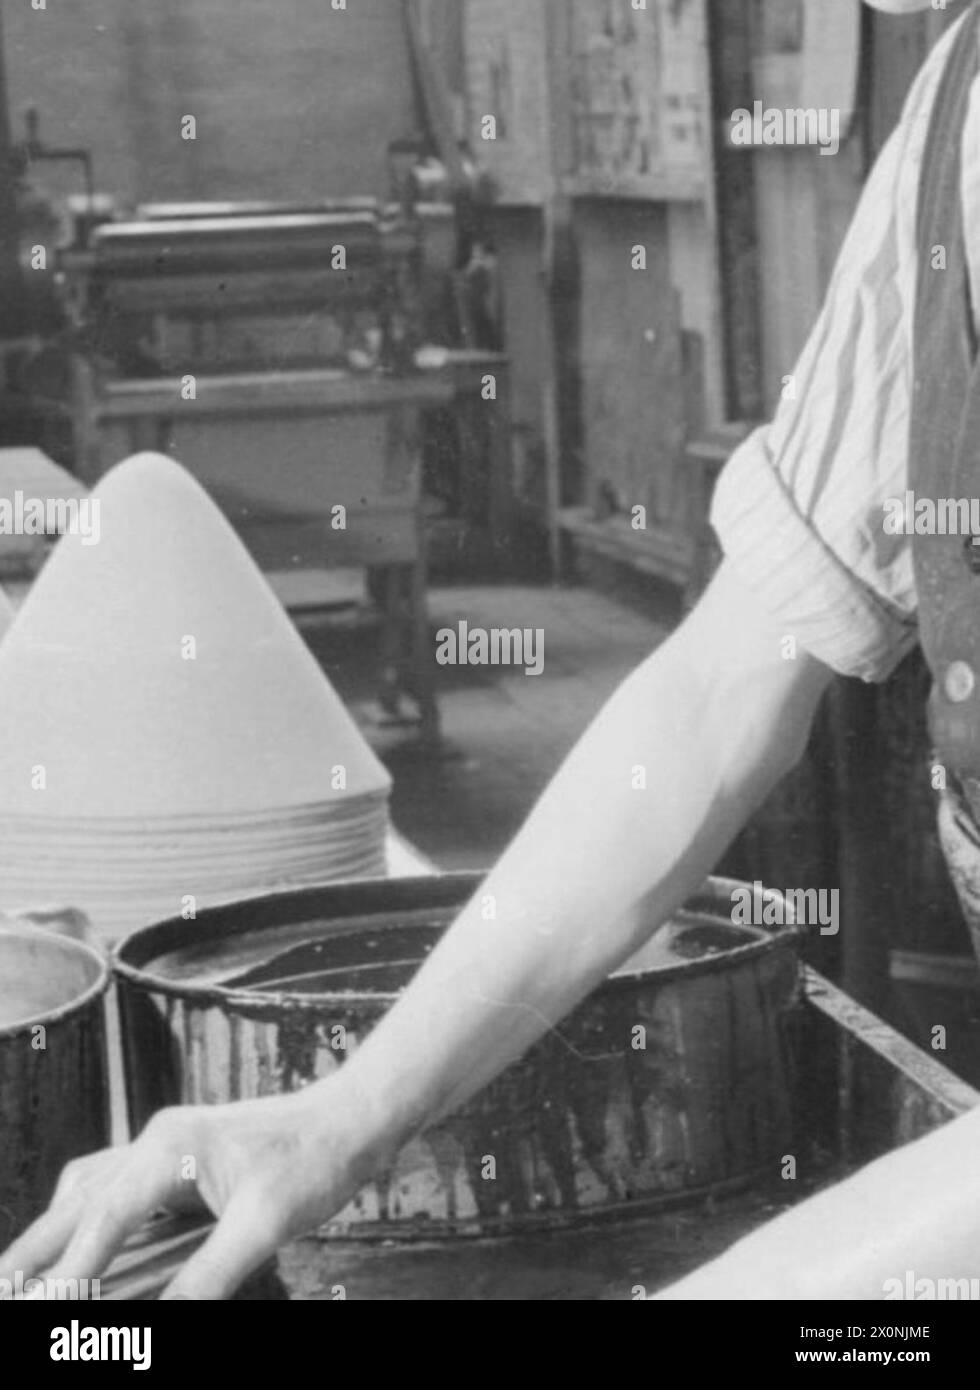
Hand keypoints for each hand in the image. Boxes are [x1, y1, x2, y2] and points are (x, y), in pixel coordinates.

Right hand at [0, 1082, 370, 1299]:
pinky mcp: (184, 1156)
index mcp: (171, 1147)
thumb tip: (161, 1325)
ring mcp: (170, 1145)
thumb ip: (206, 1280)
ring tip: (26, 1274)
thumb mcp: (263, 1228)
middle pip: (79, 1197)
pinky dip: (92, 1217)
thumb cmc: (314, 1163)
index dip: (68, 1270)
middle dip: (37, 1247)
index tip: (39, 1308)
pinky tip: (89, 1244)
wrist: (352, 1118)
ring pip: (93, 1187)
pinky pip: (119, 1185)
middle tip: (2, 1287)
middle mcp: (159, 1139)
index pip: (102, 1217)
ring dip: (59, 1230)